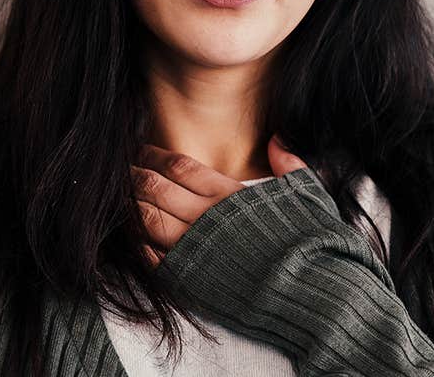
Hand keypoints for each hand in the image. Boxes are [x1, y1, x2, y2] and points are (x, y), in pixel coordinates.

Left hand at [132, 134, 307, 267]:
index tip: (142, 151)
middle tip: (121, 170)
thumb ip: (288, 165)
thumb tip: (278, 139)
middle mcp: (206, 219)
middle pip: (156, 189)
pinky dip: (139, 245)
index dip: (156, 156)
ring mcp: (195, 251)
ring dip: (131, 207)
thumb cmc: (313, 244)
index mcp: (229, 196)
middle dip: (135, 177)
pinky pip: (153, 259)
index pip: (180, 167)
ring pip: (148, 221)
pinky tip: (132, 236)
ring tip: (120, 198)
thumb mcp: (307, 195)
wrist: (312, 294)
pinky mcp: (191, 282)